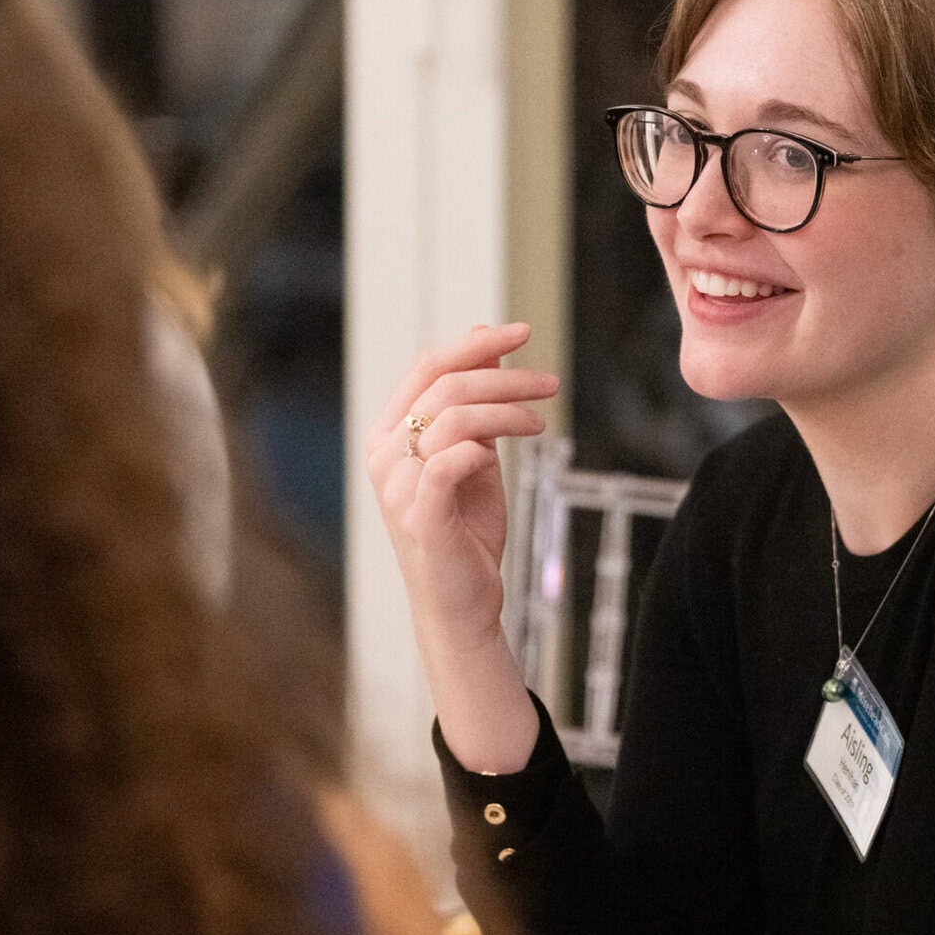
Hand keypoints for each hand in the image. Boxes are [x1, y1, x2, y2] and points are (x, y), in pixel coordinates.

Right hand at [368, 324, 557, 767]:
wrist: (463, 602)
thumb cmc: (468, 528)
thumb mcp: (477, 454)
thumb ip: (477, 403)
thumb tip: (488, 339)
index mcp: (391, 432)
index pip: (429, 366)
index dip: (477, 343)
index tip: (523, 331)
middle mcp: (384, 453)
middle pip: (445, 385)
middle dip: (505, 376)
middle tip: (550, 383)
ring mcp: (397, 485)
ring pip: (453, 417)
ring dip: (507, 411)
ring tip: (541, 422)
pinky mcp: (420, 516)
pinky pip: (448, 463)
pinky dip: (480, 449)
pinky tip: (503, 455)